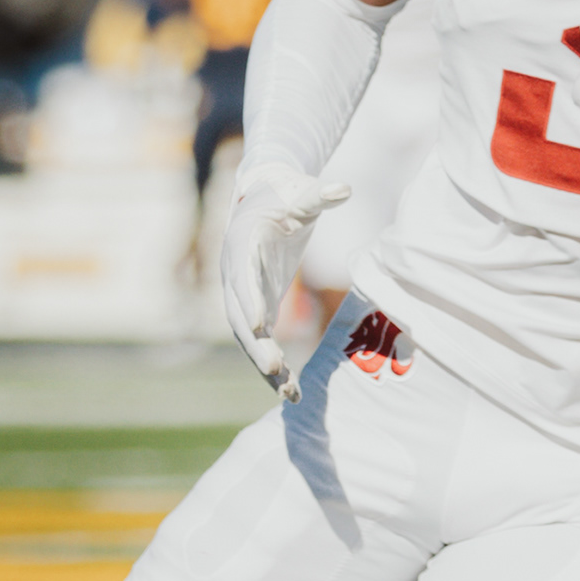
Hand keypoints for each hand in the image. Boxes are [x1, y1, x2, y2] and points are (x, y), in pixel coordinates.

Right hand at [220, 161, 349, 396]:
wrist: (265, 198)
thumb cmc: (285, 195)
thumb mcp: (301, 193)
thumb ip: (320, 195)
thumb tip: (345, 188)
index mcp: (242, 244)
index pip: (243, 277)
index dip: (251, 301)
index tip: (263, 324)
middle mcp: (235, 274)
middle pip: (241, 316)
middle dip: (256, 344)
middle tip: (276, 367)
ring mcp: (244, 294)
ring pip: (248, 337)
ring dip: (264, 364)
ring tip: (288, 392)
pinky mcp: (258, 306)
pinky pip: (260, 340)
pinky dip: (272, 365)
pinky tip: (290, 390)